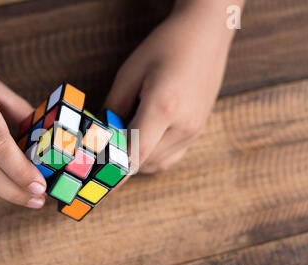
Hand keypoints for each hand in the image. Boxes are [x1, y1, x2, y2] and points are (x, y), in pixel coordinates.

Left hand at [105, 0, 241, 173]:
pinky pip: (171, 156)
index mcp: (164, 107)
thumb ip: (115, 108)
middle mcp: (183, 125)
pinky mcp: (199, 129)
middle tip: (102, 156)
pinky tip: (143, 141)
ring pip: (159, 163)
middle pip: (145, 162)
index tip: (100, 188)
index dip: (115, 173)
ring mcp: (195, 130)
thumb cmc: (166, 47)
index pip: (135, 153)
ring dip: (137, 161)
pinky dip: (152, 156)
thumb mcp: (130, 73)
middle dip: (121, 163)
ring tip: (122, 144)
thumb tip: (104, 134)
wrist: (207, 34)